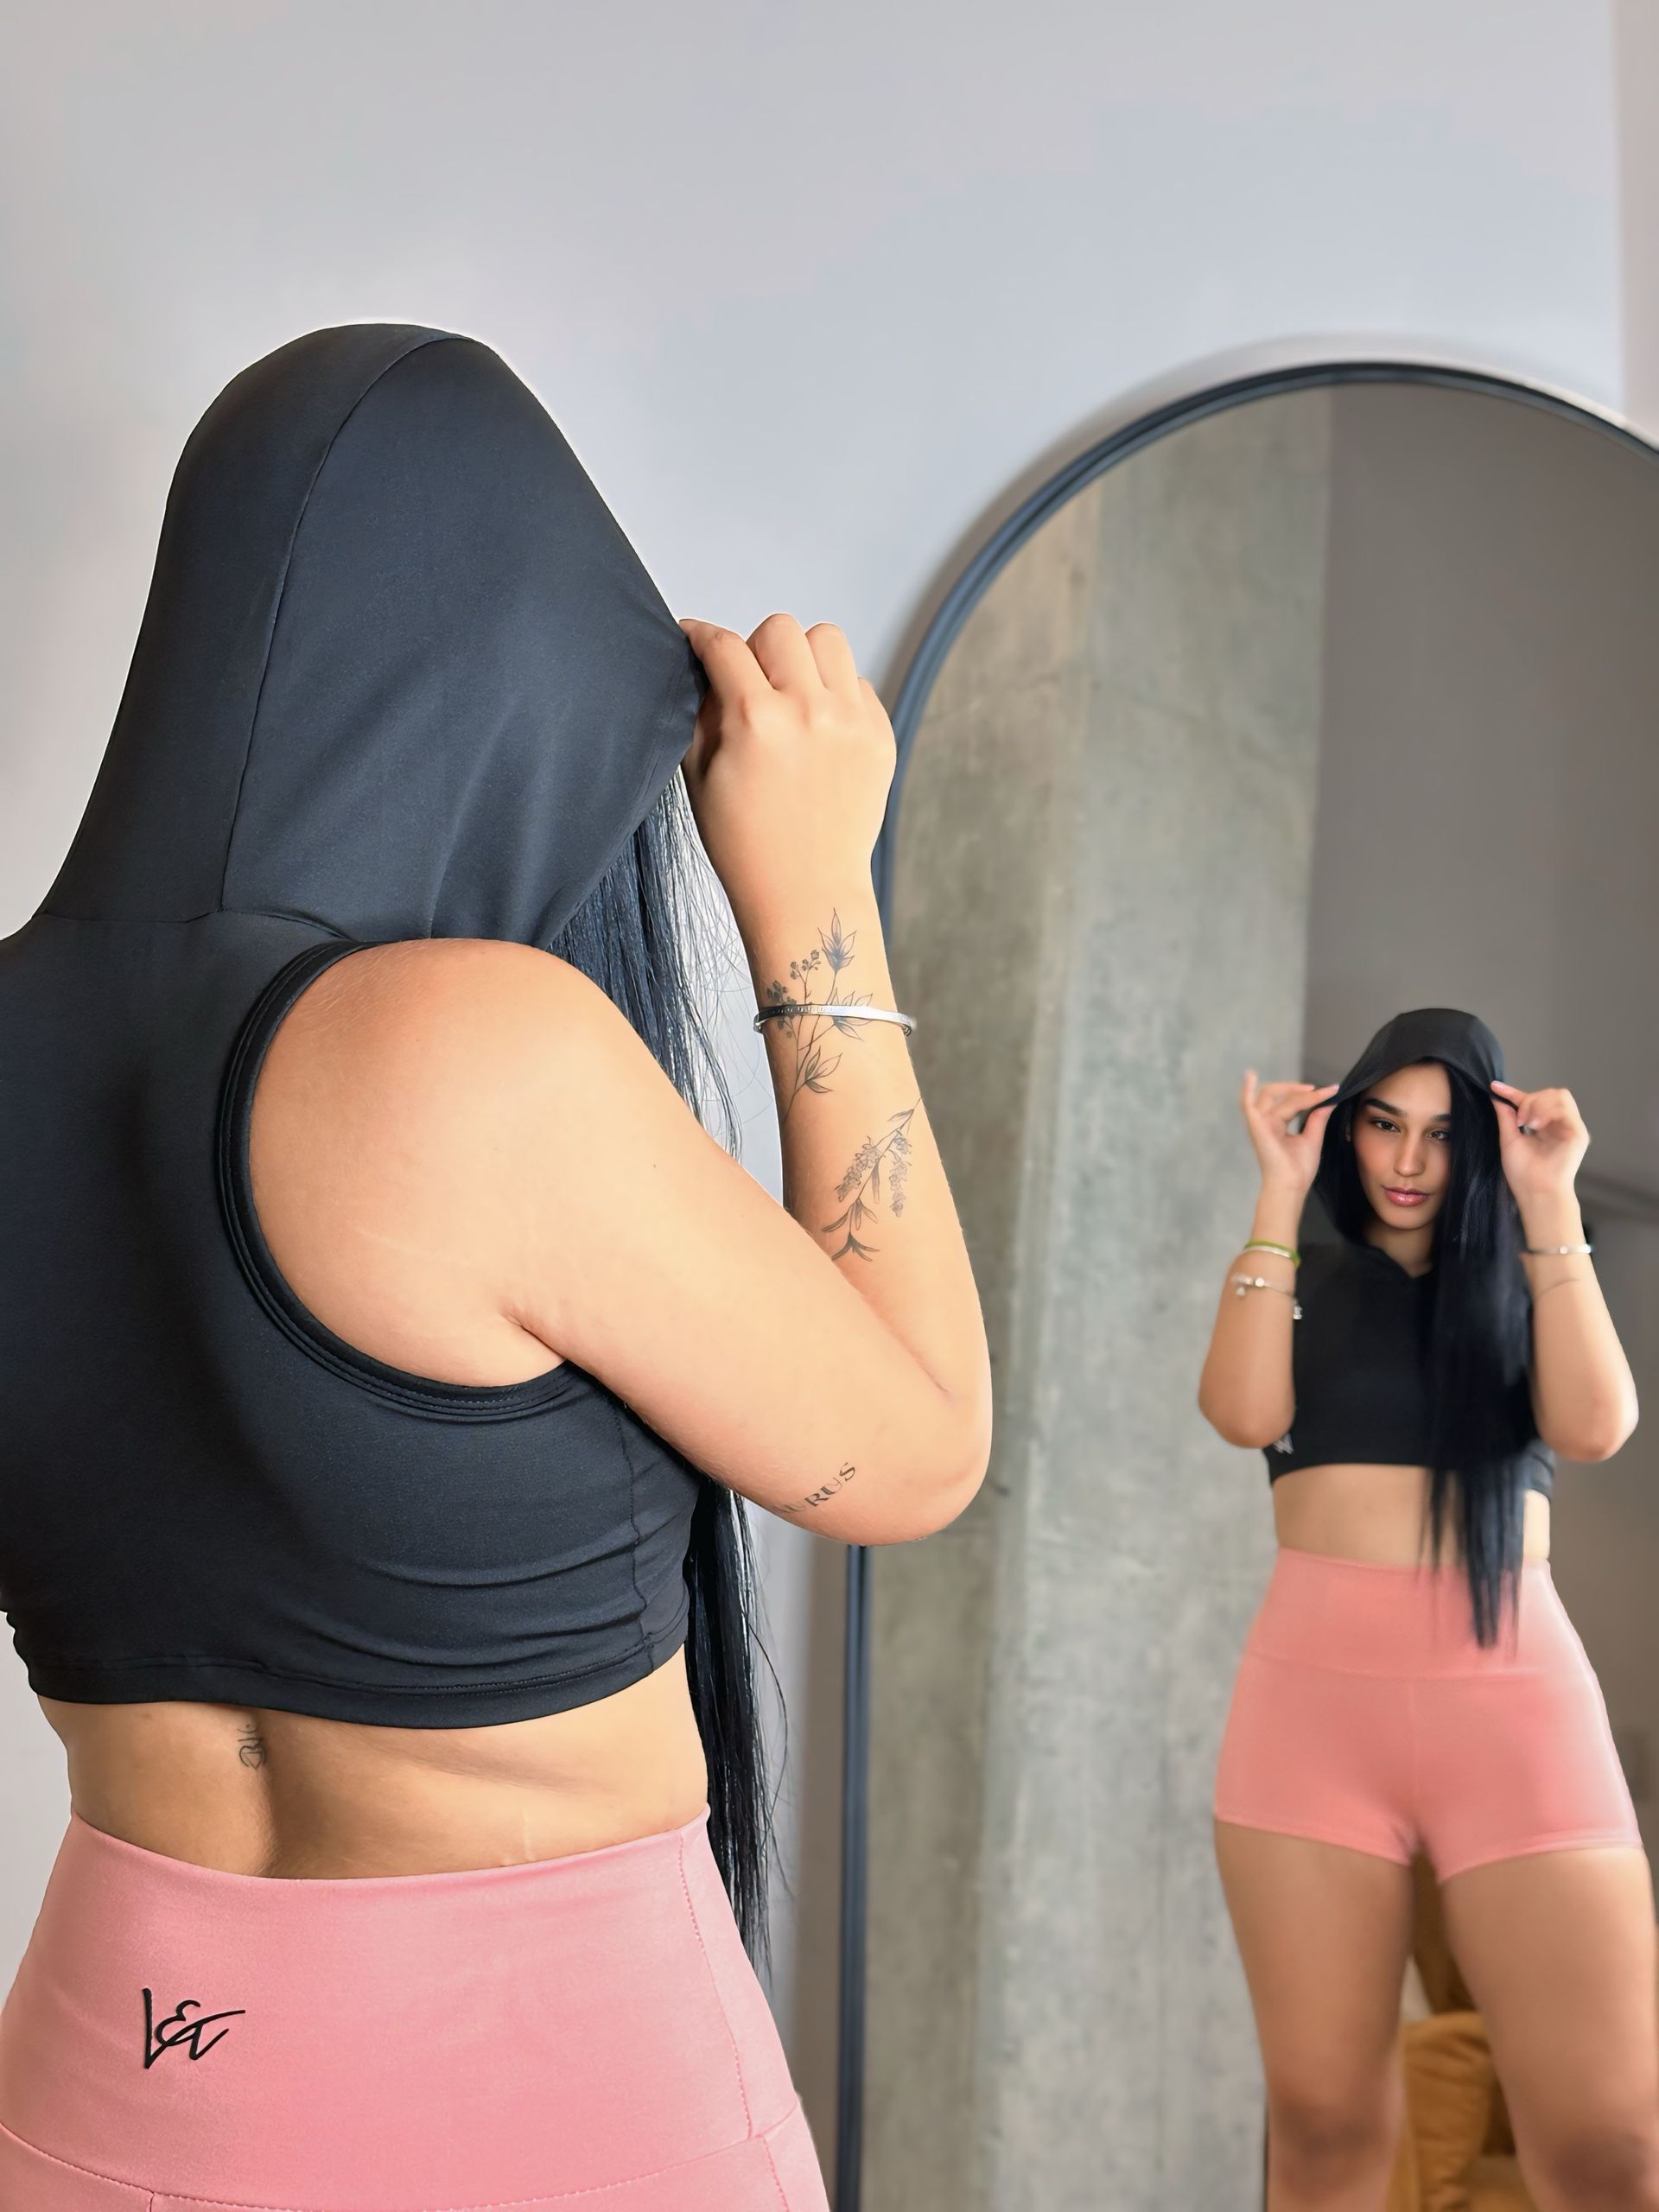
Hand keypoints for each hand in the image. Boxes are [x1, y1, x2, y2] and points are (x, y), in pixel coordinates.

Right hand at [677, 614, 895, 927]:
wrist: (806, 892)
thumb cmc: (746, 845)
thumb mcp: (700, 776)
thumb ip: (702, 711)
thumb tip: (707, 666)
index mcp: (756, 720)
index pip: (723, 645)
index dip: (700, 635)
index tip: (695, 639)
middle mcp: (809, 711)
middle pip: (780, 630)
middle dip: (757, 649)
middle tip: (751, 684)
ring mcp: (852, 722)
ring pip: (828, 641)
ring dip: (804, 658)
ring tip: (792, 697)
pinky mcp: (880, 738)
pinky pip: (858, 683)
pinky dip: (836, 693)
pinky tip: (818, 730)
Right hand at [1239, 1071, 1339, 1197]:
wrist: (1291, 1185)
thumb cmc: (1299, 1169)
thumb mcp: (1312, 1139)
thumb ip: (1317, 1119)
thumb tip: (1328, 1102)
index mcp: (1277, 1126)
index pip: (1292, 1102)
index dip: (1312, 1096)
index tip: (1333, 1090)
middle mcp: (1266, 1122)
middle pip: (1282, 1096)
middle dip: (1301, 1091)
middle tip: (1322, 1091)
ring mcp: (1260, 1123)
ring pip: (1272, 1095)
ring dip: (1290, 1089)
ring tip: (1310, 1090)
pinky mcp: (1256, 1127)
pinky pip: (1247, 1104)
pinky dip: (1247, 1090)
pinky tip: (1250, 1075)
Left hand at [1489, 1080, 1588, 1205]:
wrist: (1536, 1191)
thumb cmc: (1523, 1172)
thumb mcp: (1509, 1140)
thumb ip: (1506, 1118)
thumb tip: (1497, 1098)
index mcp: (1544, 1127)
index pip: (1532, 1101)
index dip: (1513, 1092)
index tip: (1495, 1087)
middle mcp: (1559, 1125)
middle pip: (1550, 1093)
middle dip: (1530, 1099)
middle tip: (1519, 1119)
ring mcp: (1570, 1128)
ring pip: (1560, 1096)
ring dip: (1538, 1104)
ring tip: (1527, 1123)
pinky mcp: (1578, 1133)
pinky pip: (1565, 1108)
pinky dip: (1547, 1111)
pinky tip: (1537, 1125)